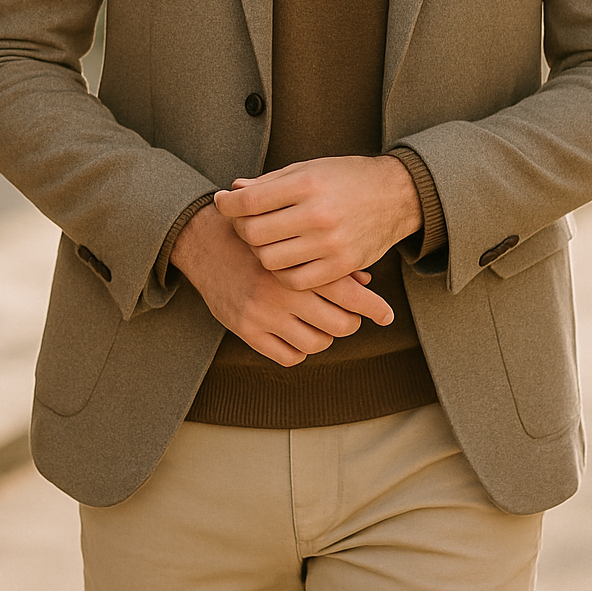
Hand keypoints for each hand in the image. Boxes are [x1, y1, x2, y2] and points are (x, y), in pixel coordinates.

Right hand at [169, 202, 394, 367]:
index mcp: (298, 262)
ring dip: (325, 336)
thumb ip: (328, 257)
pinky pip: (288, 356)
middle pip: (339, 324)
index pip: (349, 293)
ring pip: (316, 343)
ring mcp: (263, 312)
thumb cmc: (257, 234)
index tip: (388, 315)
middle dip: (350, 323)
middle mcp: (282, 289)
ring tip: (322, 324)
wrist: (204, 239)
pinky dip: (299, 349)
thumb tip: (366, 283)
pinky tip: (298, 334)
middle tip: (350, 317)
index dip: (374, 308)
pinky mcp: (246, 329)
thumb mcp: (293, 234)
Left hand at [215, 155, 421, 292]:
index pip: (249, 201)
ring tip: (264, 240)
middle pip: (254, 234)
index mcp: (306, 184)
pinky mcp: (342, 265)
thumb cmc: (347, 178)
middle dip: (240, 228)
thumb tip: (233, 191)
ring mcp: (330, 243)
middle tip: (241, 222)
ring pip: (270, 261)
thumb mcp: (308, 169)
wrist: (396, 195)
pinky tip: (284, 258)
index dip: (227, 203)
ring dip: (259, 252)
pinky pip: (296, 280)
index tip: (223, 202)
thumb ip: (269, 182)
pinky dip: (282, 273)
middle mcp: (317, 214)